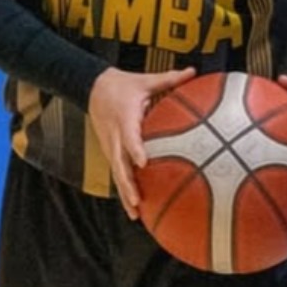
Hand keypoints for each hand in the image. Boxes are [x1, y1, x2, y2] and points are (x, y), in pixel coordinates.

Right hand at [88, 66, 195, 219]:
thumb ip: (170, 78)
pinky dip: (123, 188)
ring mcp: (109, 145)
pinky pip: (116, 171)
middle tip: (138, 201)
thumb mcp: (145, 80)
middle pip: (119, 163)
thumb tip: (193, 72)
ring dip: (124, 193)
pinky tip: (135, 206)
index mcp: (125, 117)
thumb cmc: (124, 84)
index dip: (135, 149)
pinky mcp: (109, 150)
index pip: (129, 136)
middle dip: (127, 184)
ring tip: (135, 214)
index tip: (144, 162)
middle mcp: (115, 135)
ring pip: (116, 173)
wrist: (92, 87)